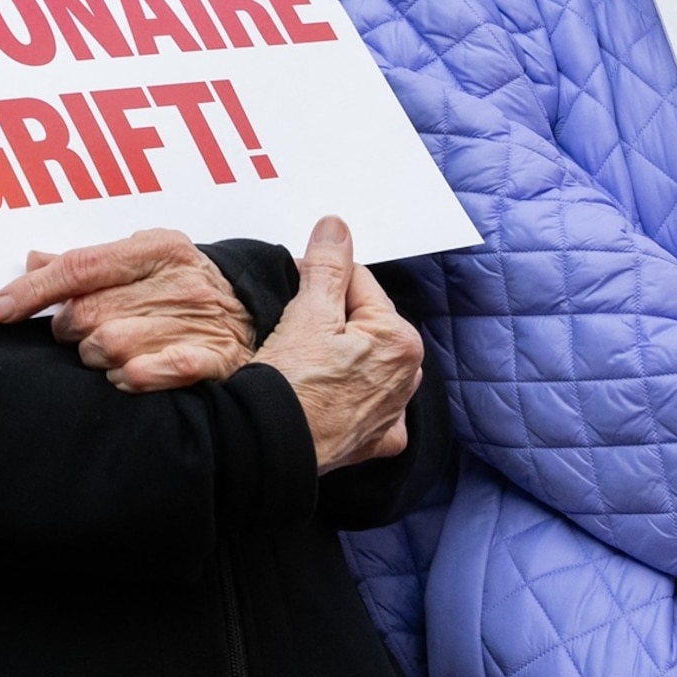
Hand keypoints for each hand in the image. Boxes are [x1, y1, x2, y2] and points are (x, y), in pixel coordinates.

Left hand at [0, 228, 255, 391]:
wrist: (253, 312)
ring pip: (109, 347)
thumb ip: (87, 261)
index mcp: (156, 247)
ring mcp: (196, 320)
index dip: (34, 290)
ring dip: (97, 358)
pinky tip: (126, 375)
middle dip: (70, 330)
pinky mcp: (211, 359)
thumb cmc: (183, 284)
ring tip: (107, 354)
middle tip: (77, 334)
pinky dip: (126, 379)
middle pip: (89, 312)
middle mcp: (177, 280)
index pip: (81, 265)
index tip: (1, 308)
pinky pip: (146, 375)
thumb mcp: (141, 258)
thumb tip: (32, 259)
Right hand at [248, 217, 422, 472]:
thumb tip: (337, 228)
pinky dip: (351, 398)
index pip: (358, 283)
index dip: (320, 282)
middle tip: (296, 334)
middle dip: (332, 319)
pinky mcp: (373, 441)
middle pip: (363, 323)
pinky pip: (368, 406)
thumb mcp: (308, 312)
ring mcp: (392, 413)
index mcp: (400, 339)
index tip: (295, 294)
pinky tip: (328, 396)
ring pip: (364, 361)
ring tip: (304, 366)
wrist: (270, 449)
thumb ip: (328, 265)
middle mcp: (407, 377)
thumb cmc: (291, 385)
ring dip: (341, 356)